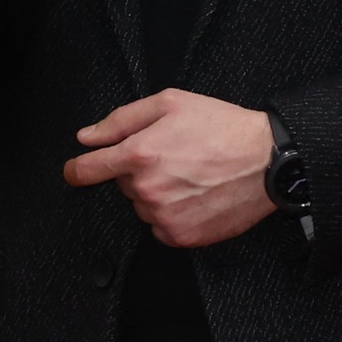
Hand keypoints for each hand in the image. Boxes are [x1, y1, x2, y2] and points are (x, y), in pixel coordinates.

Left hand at [62, 89, 276, 247]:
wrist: (268, 160)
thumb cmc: (222, 127)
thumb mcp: (170, 104)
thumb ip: (121, 120)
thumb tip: (87, 137)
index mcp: (140, 154)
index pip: (89, 170)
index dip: (77, 170)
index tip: (74, 172)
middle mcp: (147, 189)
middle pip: (124, 184)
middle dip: (140, 170)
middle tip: (175, 156)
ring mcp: (164, 217)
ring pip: (143, 206)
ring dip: (157, 194)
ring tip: (190, 175)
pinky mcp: (182, 237)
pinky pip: (161, 227)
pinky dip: (172, 215)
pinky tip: (195, 196)